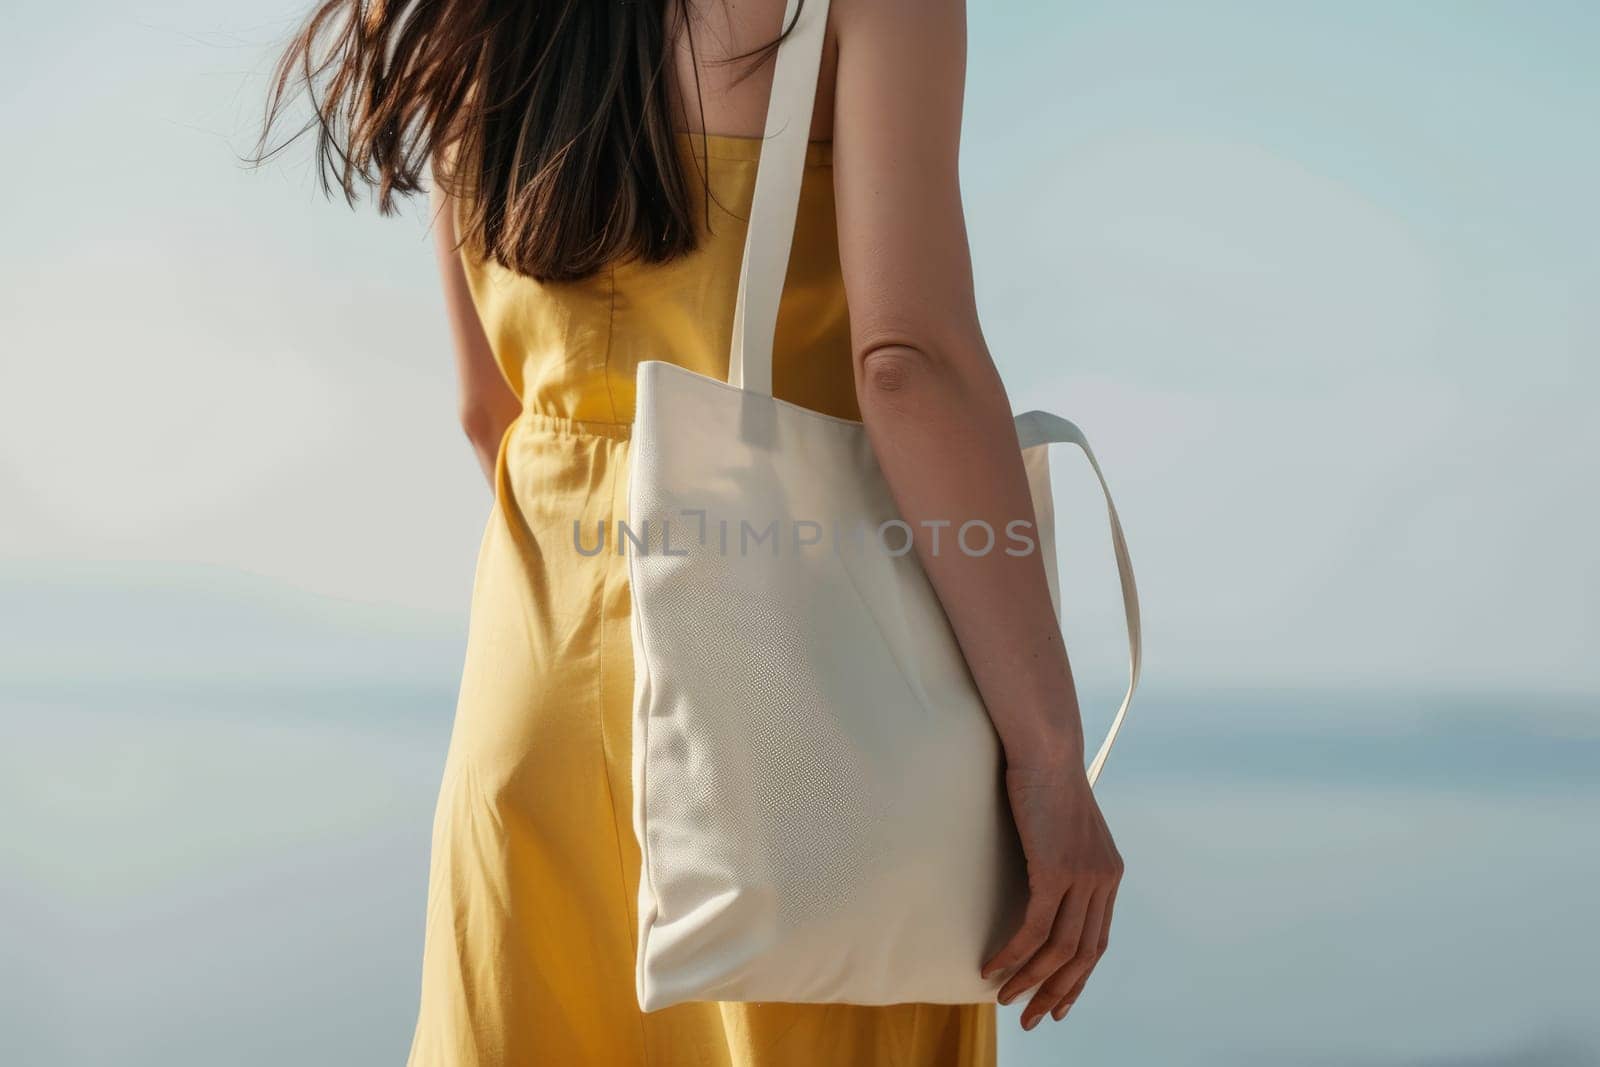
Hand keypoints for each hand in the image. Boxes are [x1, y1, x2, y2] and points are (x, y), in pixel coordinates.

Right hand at [981, 761, 1121, 1029]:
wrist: (1045, 747)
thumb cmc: (1044, 779)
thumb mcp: (1062, 826)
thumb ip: (1063, 857)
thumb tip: (1044, 881)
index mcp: (1108, 872)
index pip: (1098, 941)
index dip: (1077, 978)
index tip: (1057, 1003)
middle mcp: (1102, 879)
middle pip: (1083, 955)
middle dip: (1056, 992)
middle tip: (1031, 1019)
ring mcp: (1081, 876)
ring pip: (1058, 949)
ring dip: (1029, 980)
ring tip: (1003, 1000)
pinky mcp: (1054, 871)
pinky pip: (1034, 928)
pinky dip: (1012, 954)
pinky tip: (991, 967)